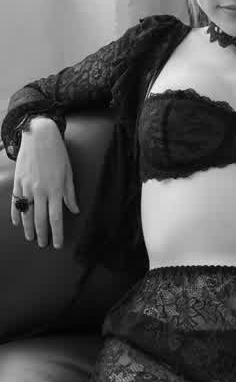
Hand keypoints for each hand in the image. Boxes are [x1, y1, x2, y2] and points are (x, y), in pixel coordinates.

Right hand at [11, 118, 79, 248]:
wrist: (39, 136)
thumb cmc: (58, 154)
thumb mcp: (68, 173)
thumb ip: (70, 194)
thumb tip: (74, 210)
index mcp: (55, 189)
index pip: (56, 218)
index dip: (57, 233)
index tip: (58, 244)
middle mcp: (40, 191)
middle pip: (40, 219)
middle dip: (42, 234)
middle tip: (43, 245)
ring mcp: (27, 187)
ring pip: (26, 213)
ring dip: (28, 228)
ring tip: (30, 238)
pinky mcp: (18, 182)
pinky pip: (15, 202)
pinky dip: (16, 214)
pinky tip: (18, 223)